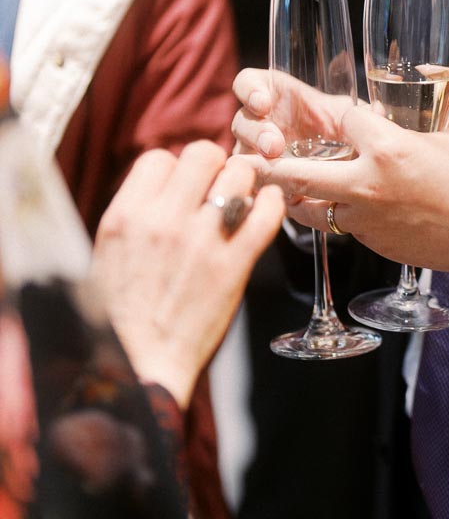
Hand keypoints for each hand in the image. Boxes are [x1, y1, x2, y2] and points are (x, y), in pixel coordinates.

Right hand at [93, 141, 283, 407]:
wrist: (140, 365)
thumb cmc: (120, 316)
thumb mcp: (107, 255)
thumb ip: (135, 215)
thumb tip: (163, 187)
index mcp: (126, 216)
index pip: (159, 158)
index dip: (175, 168)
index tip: (184, 186)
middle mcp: (164, 221)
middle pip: (203, 153)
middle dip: (214, 164)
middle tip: (218, 186)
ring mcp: (203, 241)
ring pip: (238, 175)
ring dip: (244, 183)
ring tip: (241, 201)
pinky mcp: (235, 265)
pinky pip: (266, 214)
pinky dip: (271, 205)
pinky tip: (265, 209)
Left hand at [231, 93, 448, 273]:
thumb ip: (441, 98)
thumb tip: (430, 83)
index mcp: (389, 147)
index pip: (338, 117)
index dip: (334, 110)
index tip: (335, 110)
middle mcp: (368, 185)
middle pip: (296, 171)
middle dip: (268, 162)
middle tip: (247, 156)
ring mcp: (369, 220)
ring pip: (310, 209)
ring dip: (296, 195)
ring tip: (285, 184)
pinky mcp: (378, 244)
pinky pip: (342, 227)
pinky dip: (334, 215)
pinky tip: (338, 206)